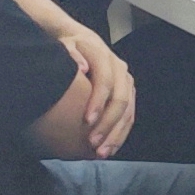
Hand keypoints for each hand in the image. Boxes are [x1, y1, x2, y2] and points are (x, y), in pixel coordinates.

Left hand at [63, 28, 136, 158]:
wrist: (81, 42)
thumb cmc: (69, 48)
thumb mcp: (65, 46)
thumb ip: (70, 54)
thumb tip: (80, 66)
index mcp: (105, 59)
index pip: (106, 82)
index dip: (98, 103)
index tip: (86, 122)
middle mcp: (121, 71)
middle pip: (121, 101)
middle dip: (108, 125)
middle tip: (93, 144)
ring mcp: (127, 83)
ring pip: (128, 112)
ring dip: (117, 135)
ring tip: (102, 153)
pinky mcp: (128, 94)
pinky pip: (129, 117)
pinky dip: (121, 134)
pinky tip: (110, 148)